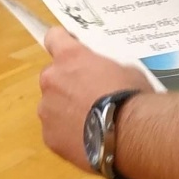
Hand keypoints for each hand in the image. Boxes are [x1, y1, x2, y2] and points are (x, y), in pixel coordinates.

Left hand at [38, 27, 149, 175]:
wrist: (132, 135)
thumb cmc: (132, 96)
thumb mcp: (125, 70)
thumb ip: (104, 69)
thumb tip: (102, 77)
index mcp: (70, 57)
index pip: (54, 38)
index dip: (62, 43)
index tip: (70, 50)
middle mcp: (52, 79)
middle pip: (52, 76)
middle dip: (66, 84)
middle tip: (89, 97)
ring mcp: (46, 109)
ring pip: (52, 105)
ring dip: (66, 110)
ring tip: (90, 124)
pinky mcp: (48, 136)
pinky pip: (55, 131)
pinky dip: (67, 134)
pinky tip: (88, 140)